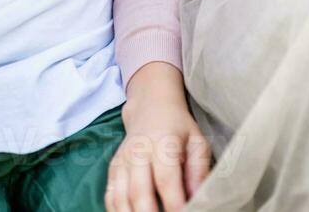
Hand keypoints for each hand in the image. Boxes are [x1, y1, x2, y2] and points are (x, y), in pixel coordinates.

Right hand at [106, 64, 210, 211]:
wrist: (151, 108)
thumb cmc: (179, 128)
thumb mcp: (197, 142)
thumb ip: (199, 170)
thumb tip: (199, 198)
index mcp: (162, 143)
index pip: (166, 179)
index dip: (174, 203)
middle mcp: (138, 152)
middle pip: (139, 192)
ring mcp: (122, 161)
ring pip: (120, 197)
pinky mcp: (113, 169)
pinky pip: (110, 196)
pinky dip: (117, 211)